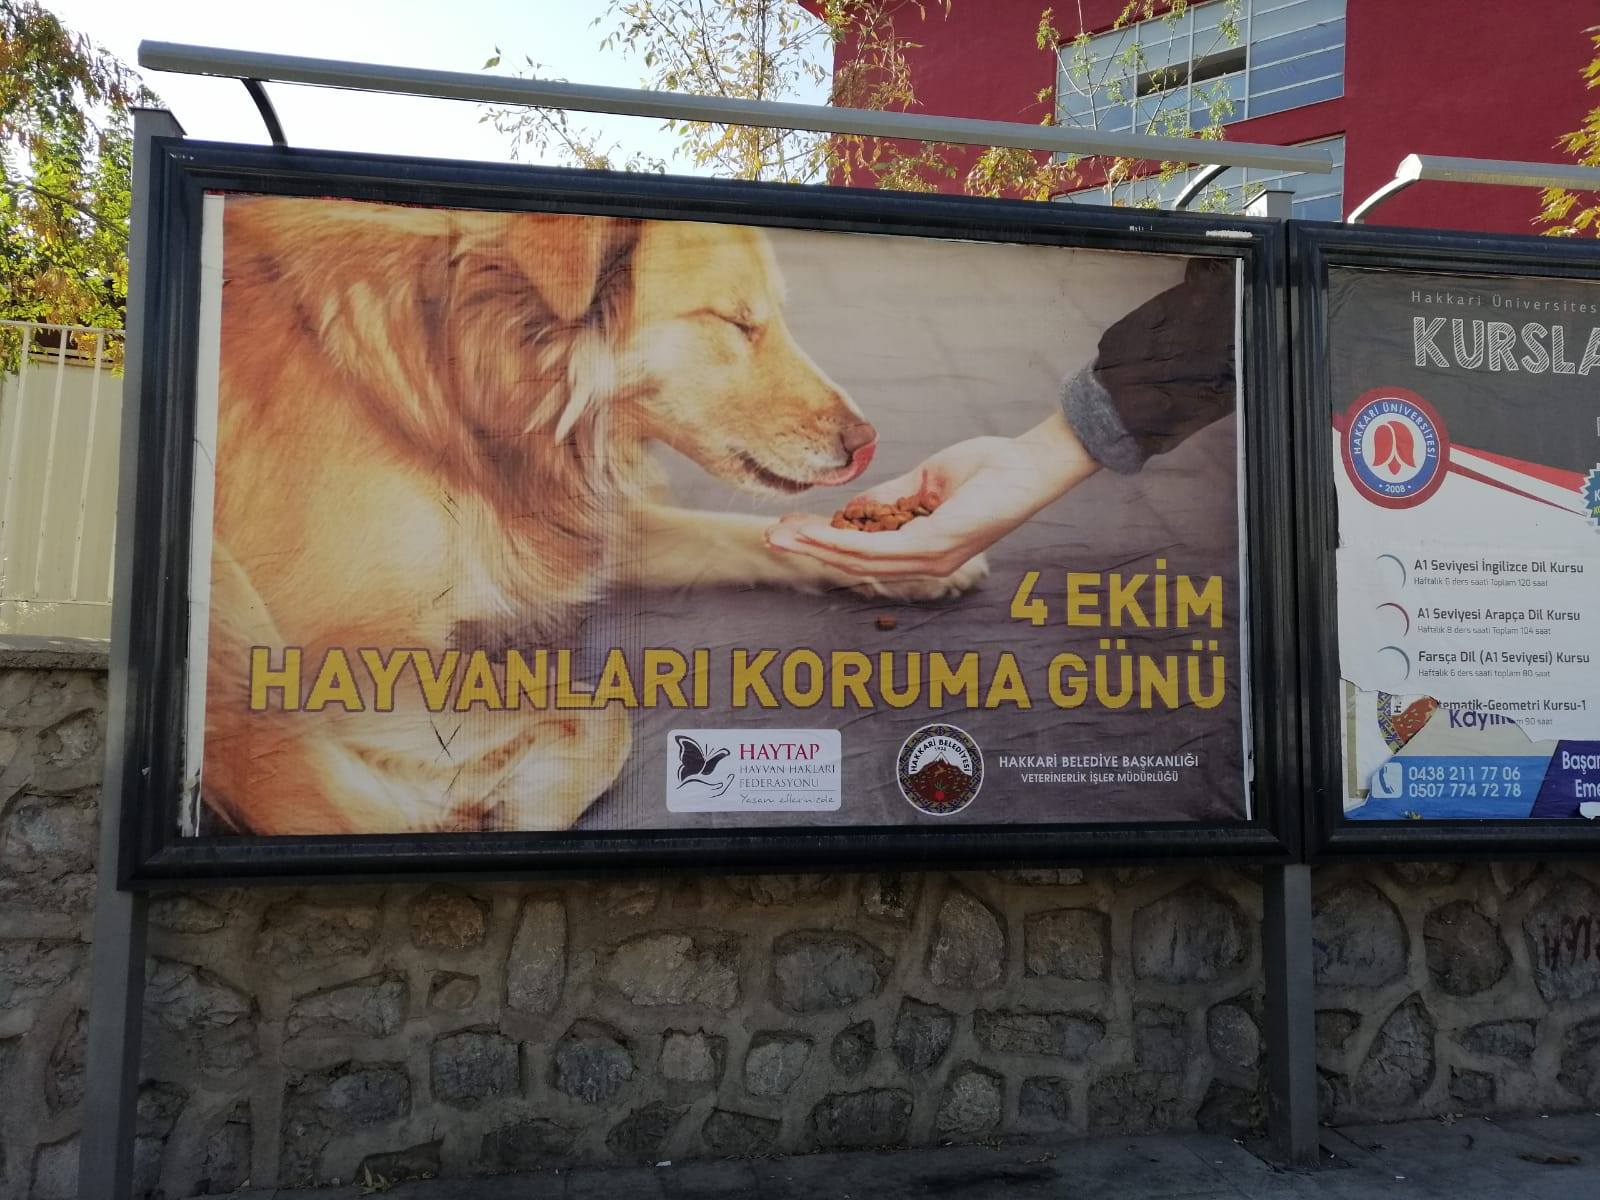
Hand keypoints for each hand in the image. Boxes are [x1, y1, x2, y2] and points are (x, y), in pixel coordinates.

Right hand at [765, 412, 1098, 577]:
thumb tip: (851, 508)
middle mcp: (925, 562)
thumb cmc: (986, 470)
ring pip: (859, 560)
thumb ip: (888, 498)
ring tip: (782, 535)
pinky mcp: (935, 545)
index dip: (824, 543)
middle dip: (810, 550)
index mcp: (923, 549)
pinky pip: (878, 548)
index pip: (864, 553)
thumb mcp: (923, 483)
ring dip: (817, 548)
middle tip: (772, 539)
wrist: (1025, 465)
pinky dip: (843, 541)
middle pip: (854, 563)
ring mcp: (930, 558)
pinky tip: (818, 530)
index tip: (789, 530)